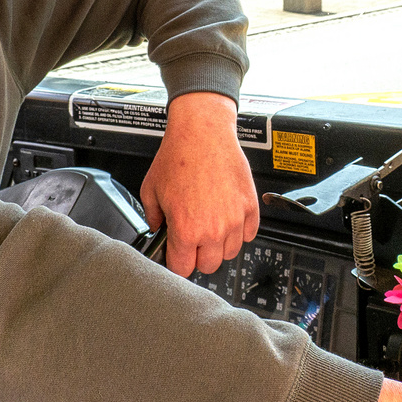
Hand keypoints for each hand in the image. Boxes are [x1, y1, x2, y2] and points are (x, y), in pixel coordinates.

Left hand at [139, 92, 260, 276]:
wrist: (202, 132)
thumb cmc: (178, 156)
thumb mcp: (151, 190)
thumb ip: (153, 218)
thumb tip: (159, 230)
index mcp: (186, 229)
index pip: (182, 268)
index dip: (177, 262)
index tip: (177, 255)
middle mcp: (213, 229)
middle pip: (209, 265)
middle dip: (198, 256)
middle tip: (192, 240)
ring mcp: (235, 219)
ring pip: (230, 253)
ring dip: (219, 246)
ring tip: (210, 227)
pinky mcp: (250, 207)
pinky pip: (248, 234)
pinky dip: (239, 231)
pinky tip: (226, 218)